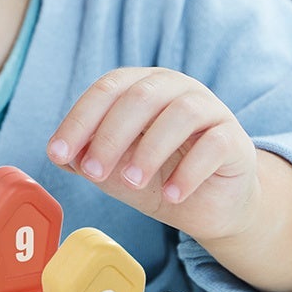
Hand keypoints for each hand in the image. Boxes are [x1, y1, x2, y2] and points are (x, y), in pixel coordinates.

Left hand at [47, 68, 261, 242]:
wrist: (208, 204)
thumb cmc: (158, 178)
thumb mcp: (114, 171)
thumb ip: (88, 160)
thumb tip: (61, 155)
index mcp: (141, 87)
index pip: (106, 89)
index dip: (79, 120)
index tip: (58, 153)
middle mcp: (175, 88)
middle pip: (140, 96)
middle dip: (110, 136)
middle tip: (94, 173)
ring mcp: (208, 109)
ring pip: (180, 114)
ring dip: (149, 150)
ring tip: (132, 183)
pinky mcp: (234, 139)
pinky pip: (214, 145)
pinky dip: (189, 171)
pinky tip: (173, 195)